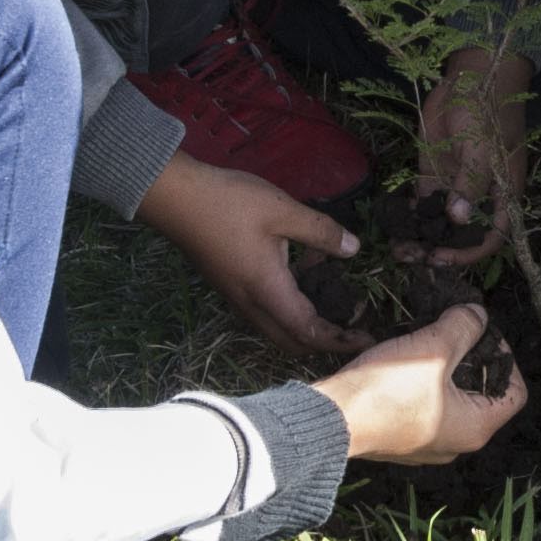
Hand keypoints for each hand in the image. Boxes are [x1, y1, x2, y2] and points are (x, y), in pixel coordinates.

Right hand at [137, 152, 359, 358]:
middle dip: (324, 343)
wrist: (174, 197)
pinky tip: (303, 273)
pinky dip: (289, 308)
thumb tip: (353, 249)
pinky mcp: (229, 285)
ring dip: (305, 326)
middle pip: (291, 342)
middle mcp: (250, 304)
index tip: (366, 338)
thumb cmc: (229, 203)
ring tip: (333, 304)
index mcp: (267, 291)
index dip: (339, 341)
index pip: (309, 333)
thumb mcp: (283, 211)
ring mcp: (236, 297)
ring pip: (276, 328)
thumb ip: (321, 232)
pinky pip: (264, 311)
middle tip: (352, 327)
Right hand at [313, 304, 527, 464]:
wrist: (330, 419)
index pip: (515, 393)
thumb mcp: (432, 348)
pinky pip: (425, 406)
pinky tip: (407, 360)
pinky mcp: (401, 438)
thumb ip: (463, 327)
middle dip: (472, 357)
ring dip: (446, 368)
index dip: (505, 357)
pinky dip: (424, 383)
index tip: (482, 332)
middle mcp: (456, 444)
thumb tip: (477, 314)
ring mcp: (427, 444)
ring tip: (430, 339)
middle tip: (456, 330)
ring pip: (451, 399)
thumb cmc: (386, 390)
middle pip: (483, 394)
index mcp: (475, 429)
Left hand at [411, 47, 531, 259]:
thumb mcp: (482, 146)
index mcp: (501, 195)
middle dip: (438, 249)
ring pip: (437, 222)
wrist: (470, 76)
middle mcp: (478, 197)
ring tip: (397, 248)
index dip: (468, 252)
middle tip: (411, 257)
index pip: (490, 236)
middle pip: (460, 235)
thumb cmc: (487, 110)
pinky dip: (408, 214)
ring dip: (419, 236)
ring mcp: (454, 187)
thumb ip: (470, 183)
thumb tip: (457, 218)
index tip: (441, 257)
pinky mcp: (433, 174)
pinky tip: (391, 222)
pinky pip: (420, 203)